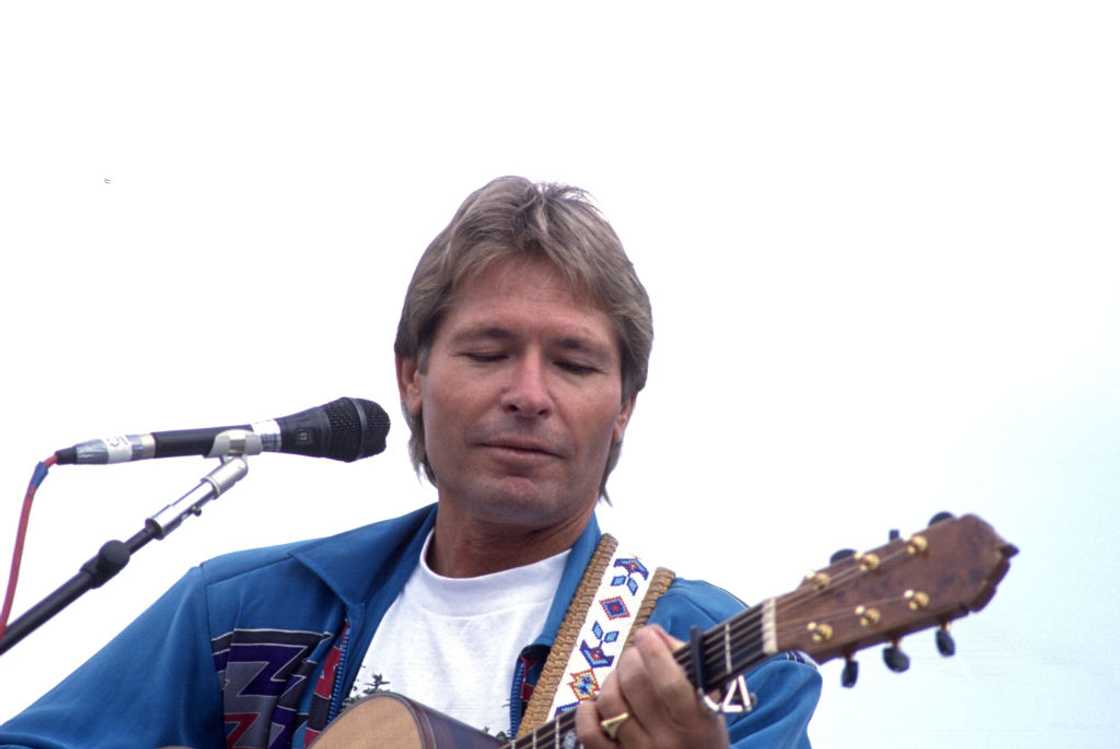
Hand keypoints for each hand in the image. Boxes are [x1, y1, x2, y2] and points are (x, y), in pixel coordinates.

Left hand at [574, 625, 729, 747]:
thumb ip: (685, 662)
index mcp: (697, 723)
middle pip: (635, 684)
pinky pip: (589, 733)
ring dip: (611, 680)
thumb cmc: (700, 731)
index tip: (646, 635)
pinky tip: (596, 704)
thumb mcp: (708, 699)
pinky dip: (586, 711)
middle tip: (634, 657)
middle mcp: (667, 741)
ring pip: (610, 702)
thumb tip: (652, 634)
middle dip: (630, 658)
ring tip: (620, 679)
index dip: (653, 651)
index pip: (670, 682)